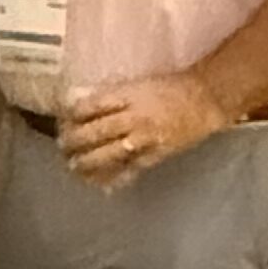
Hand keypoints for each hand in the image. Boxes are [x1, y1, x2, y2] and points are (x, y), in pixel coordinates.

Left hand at [59, 70, 229, 187]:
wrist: (205, 99)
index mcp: (127, 95)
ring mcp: (145, 138)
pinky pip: (131, 169)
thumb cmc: (170, 88)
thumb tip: (76, 98)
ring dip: (87, 162)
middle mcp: (133, 116)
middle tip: (62, 147)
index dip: (71, 116)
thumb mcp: (136, 84)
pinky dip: (115, 178)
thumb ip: (107, 94)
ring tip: (74, 166)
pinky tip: (103, 184)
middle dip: (74, 142)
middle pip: (94, 132)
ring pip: (108, 154)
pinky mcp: (157, 154)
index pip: (89, 106)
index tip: (62, 121)